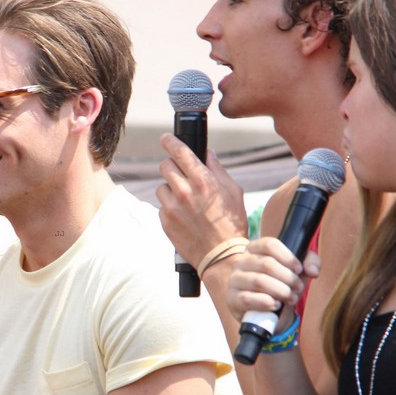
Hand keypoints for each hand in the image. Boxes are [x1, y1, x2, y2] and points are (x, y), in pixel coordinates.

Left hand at [156, 134, 247, 266]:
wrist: (221, 256)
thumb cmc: (231, 224)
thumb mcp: (233, 192)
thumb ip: (218, 170)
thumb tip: (207, 154)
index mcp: (203, 181)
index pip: (180, 152)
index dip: (170, 141)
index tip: (165, 138)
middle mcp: (184, 192)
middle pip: (165, 166)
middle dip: (171, 166)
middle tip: (179, 173)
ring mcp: (172, 208)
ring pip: (161, 186)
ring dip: (170, 189)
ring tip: (185, 201)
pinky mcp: (165, 221)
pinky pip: (162, 206)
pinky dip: (170, 207)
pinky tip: (184, 216)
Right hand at [225, 237, 320, 322]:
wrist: (266, 312)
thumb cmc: (281, 284)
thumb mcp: (297, 271)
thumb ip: (310, 263)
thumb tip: (312, 270)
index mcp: (255, 248)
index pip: (270, 244)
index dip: (288, 257)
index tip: (300, 269)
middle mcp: (241, 261)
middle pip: (267, 264)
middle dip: (288, 278)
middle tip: (298, 288)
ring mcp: (234, 279)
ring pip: (259, 281)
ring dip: (281, 291)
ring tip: (291, 298)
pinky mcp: (232, 298)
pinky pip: (248, 298)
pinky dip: (266, 302)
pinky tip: (275, 305)